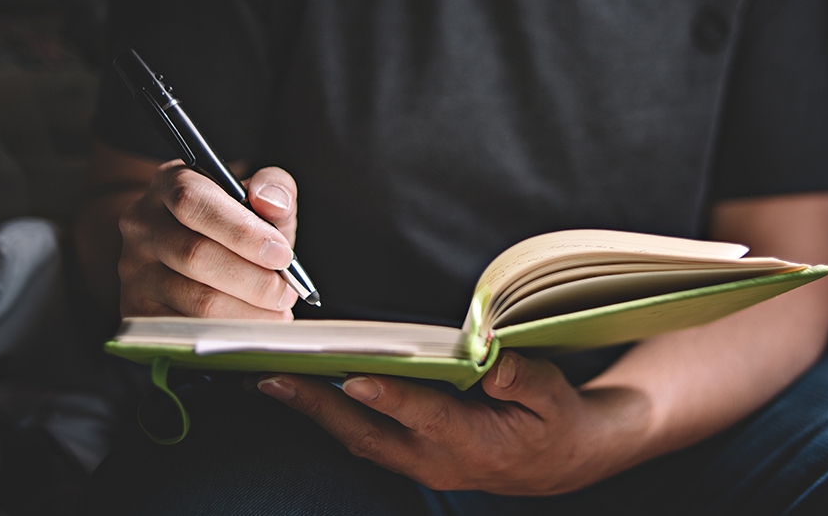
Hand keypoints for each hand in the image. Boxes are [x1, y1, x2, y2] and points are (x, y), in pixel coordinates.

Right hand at [118, 160, 299, 318]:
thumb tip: (271, 203)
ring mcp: (134, 269)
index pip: (192, 201)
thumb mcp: (259, 198)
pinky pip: (187, 329)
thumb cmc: (237, 225)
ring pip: (195, 299)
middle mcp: (142, 223)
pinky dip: (229, 333)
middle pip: (195, 255)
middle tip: (286, 293)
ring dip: (248, 311)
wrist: (202, 252)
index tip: (282, 255)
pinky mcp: (136, 309)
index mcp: (170, 182)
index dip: (241, 231)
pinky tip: (252, 326)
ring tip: (277, 312)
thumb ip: (274, 189)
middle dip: (254, 280)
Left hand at [256, 351, 650, 494]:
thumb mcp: (557, 398)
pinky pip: (363, 438)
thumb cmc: (556, 423)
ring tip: (269, 380)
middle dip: (318, 406)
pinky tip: (305, 391)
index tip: (354, 379)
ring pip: (357, 438)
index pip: (426, 417)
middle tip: (273, 378)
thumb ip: (526, 380)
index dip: (391, 398)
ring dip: (313, 411)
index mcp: (475, 442)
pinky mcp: (410, 457)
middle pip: (368, 433)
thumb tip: (493, 364)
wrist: (557, 463)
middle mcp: (436, 459)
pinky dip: (330, 416)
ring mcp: (419, 463)